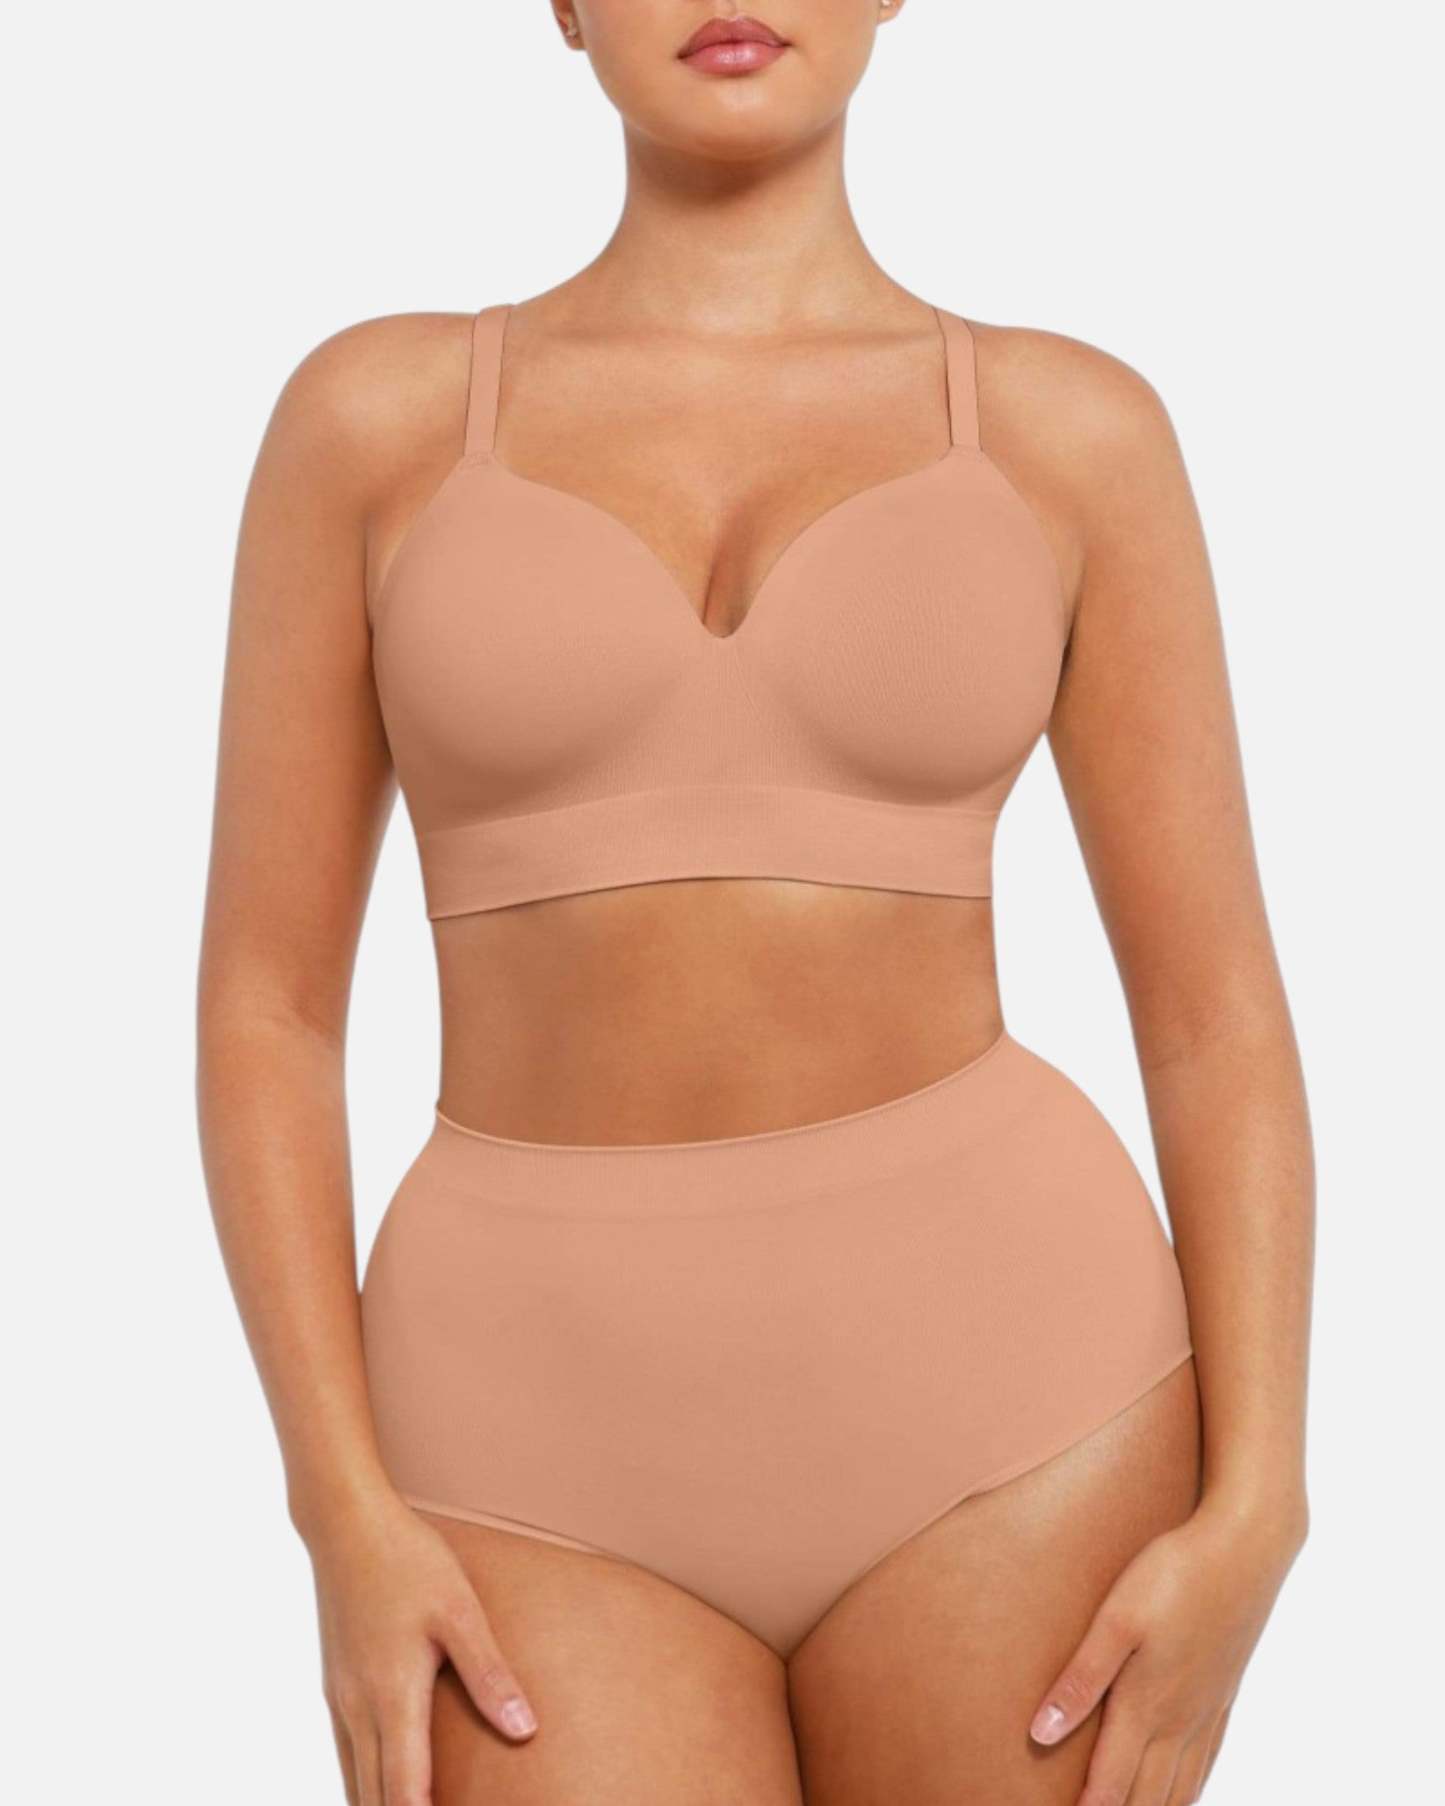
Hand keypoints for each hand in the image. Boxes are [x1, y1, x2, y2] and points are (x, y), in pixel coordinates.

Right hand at [307, 1490, 537, 1805]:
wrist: (345, 1524)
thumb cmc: (408, 1561)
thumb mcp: (459, 1611)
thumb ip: (489, 1674)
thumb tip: (525, 1730)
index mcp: (393, 1695)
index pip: (405, 1789)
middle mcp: (359, 1707)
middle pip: (374, 1795)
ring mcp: (340, 1698)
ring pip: (355, 1778)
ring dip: (379, 1804)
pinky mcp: (334, 1685)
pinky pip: (346, 1753)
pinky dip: (363, 1782)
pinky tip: (379, 1788)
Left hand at [1029, 1496, 1306, 1804]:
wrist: (1247, 1548)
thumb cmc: (1175, 1573)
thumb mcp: (1117, 1619)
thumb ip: (1082, 1678)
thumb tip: (1042, 1733)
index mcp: (1146, 1705)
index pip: (1111, 1782)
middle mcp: (1180, 1719)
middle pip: (1147, 1795)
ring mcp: (1207, 1709)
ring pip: (1180, 1786)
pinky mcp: (1224, 1693)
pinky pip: (1207, 1762)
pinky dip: (1190, 1790)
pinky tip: (1183, 1794)